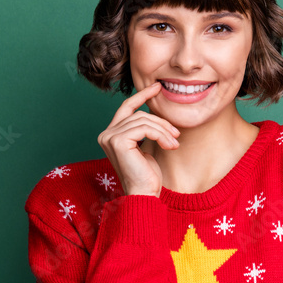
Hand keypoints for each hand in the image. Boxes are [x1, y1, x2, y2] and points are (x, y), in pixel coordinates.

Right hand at [97, 81, 179, 196]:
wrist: (144, 195)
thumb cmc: (146, 175)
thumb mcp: (146, 147)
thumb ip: (144, 129)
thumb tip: (153, 110)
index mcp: (110, 135)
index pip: (126, 108)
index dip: (142, 95)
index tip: (157, 87)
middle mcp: (106, 134)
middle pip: (138, 114)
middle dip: (160, 122)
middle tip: (176, 133)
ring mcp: (109, 137)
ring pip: (143, 120)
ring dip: (163, 130)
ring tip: (174, 142)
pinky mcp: (118, 141)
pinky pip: (144, 128)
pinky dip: (160, 135)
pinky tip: (169, 145)